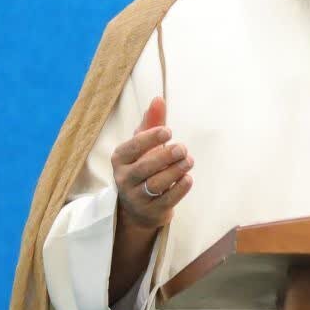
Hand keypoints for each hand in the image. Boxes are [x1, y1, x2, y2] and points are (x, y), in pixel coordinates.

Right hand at [111, 96, 193, 230]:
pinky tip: (188, 178)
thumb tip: (158, 99)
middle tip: (182, 148)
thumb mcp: (144, 145)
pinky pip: (166, 200)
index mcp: (120, 158)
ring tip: (188, 160)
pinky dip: (179, 189)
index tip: (168, 131)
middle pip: (145, 166)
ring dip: (175, 170)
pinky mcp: (151, 211)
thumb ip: (152, 122)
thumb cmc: (143, 167)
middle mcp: (124, 178)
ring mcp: (136, 197)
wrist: (139, 207)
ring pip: (155, 183)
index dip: (150, 138)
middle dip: (166, 155)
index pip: (133, 147)